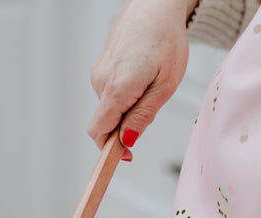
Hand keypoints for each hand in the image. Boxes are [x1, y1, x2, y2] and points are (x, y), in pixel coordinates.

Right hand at [87, 0, 197, 153]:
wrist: (154, 5)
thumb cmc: (165, 40)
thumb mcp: (164, 85)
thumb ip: (143, 116)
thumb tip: (126, 141)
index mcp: (117, 88)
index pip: (99, 132)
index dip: (109, 150)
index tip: (125, 157)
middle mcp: (100, 82)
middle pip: (106, 123)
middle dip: (124, 127)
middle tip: (150, 110)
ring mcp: (97, 74)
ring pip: (109, 109)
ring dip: (126, 110)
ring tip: (148, 85)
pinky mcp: (99, 69)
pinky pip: (109, 94)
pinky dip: (123, 96)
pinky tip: (139, 77)